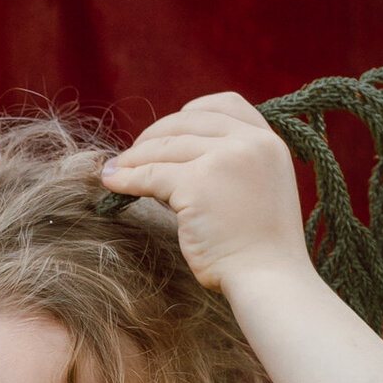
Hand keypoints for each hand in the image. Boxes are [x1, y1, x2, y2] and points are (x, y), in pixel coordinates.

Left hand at [99, 91, 311, 293]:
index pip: (226, 104)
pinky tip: (113, 183)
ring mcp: (224, 160)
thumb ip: (234, 166)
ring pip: (165, 147)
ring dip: (133, 158)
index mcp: (269, 142)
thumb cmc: (260, 249)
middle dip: (154, 136)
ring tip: (115, 170)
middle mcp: (249, 143)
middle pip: (188, 121)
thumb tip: (176, 155)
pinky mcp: (197, 184)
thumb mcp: (260, 190)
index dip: (191, 112)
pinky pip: (151, 174)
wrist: (269, 279)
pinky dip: (127, 178)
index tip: (168, 130)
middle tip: (132, 155)